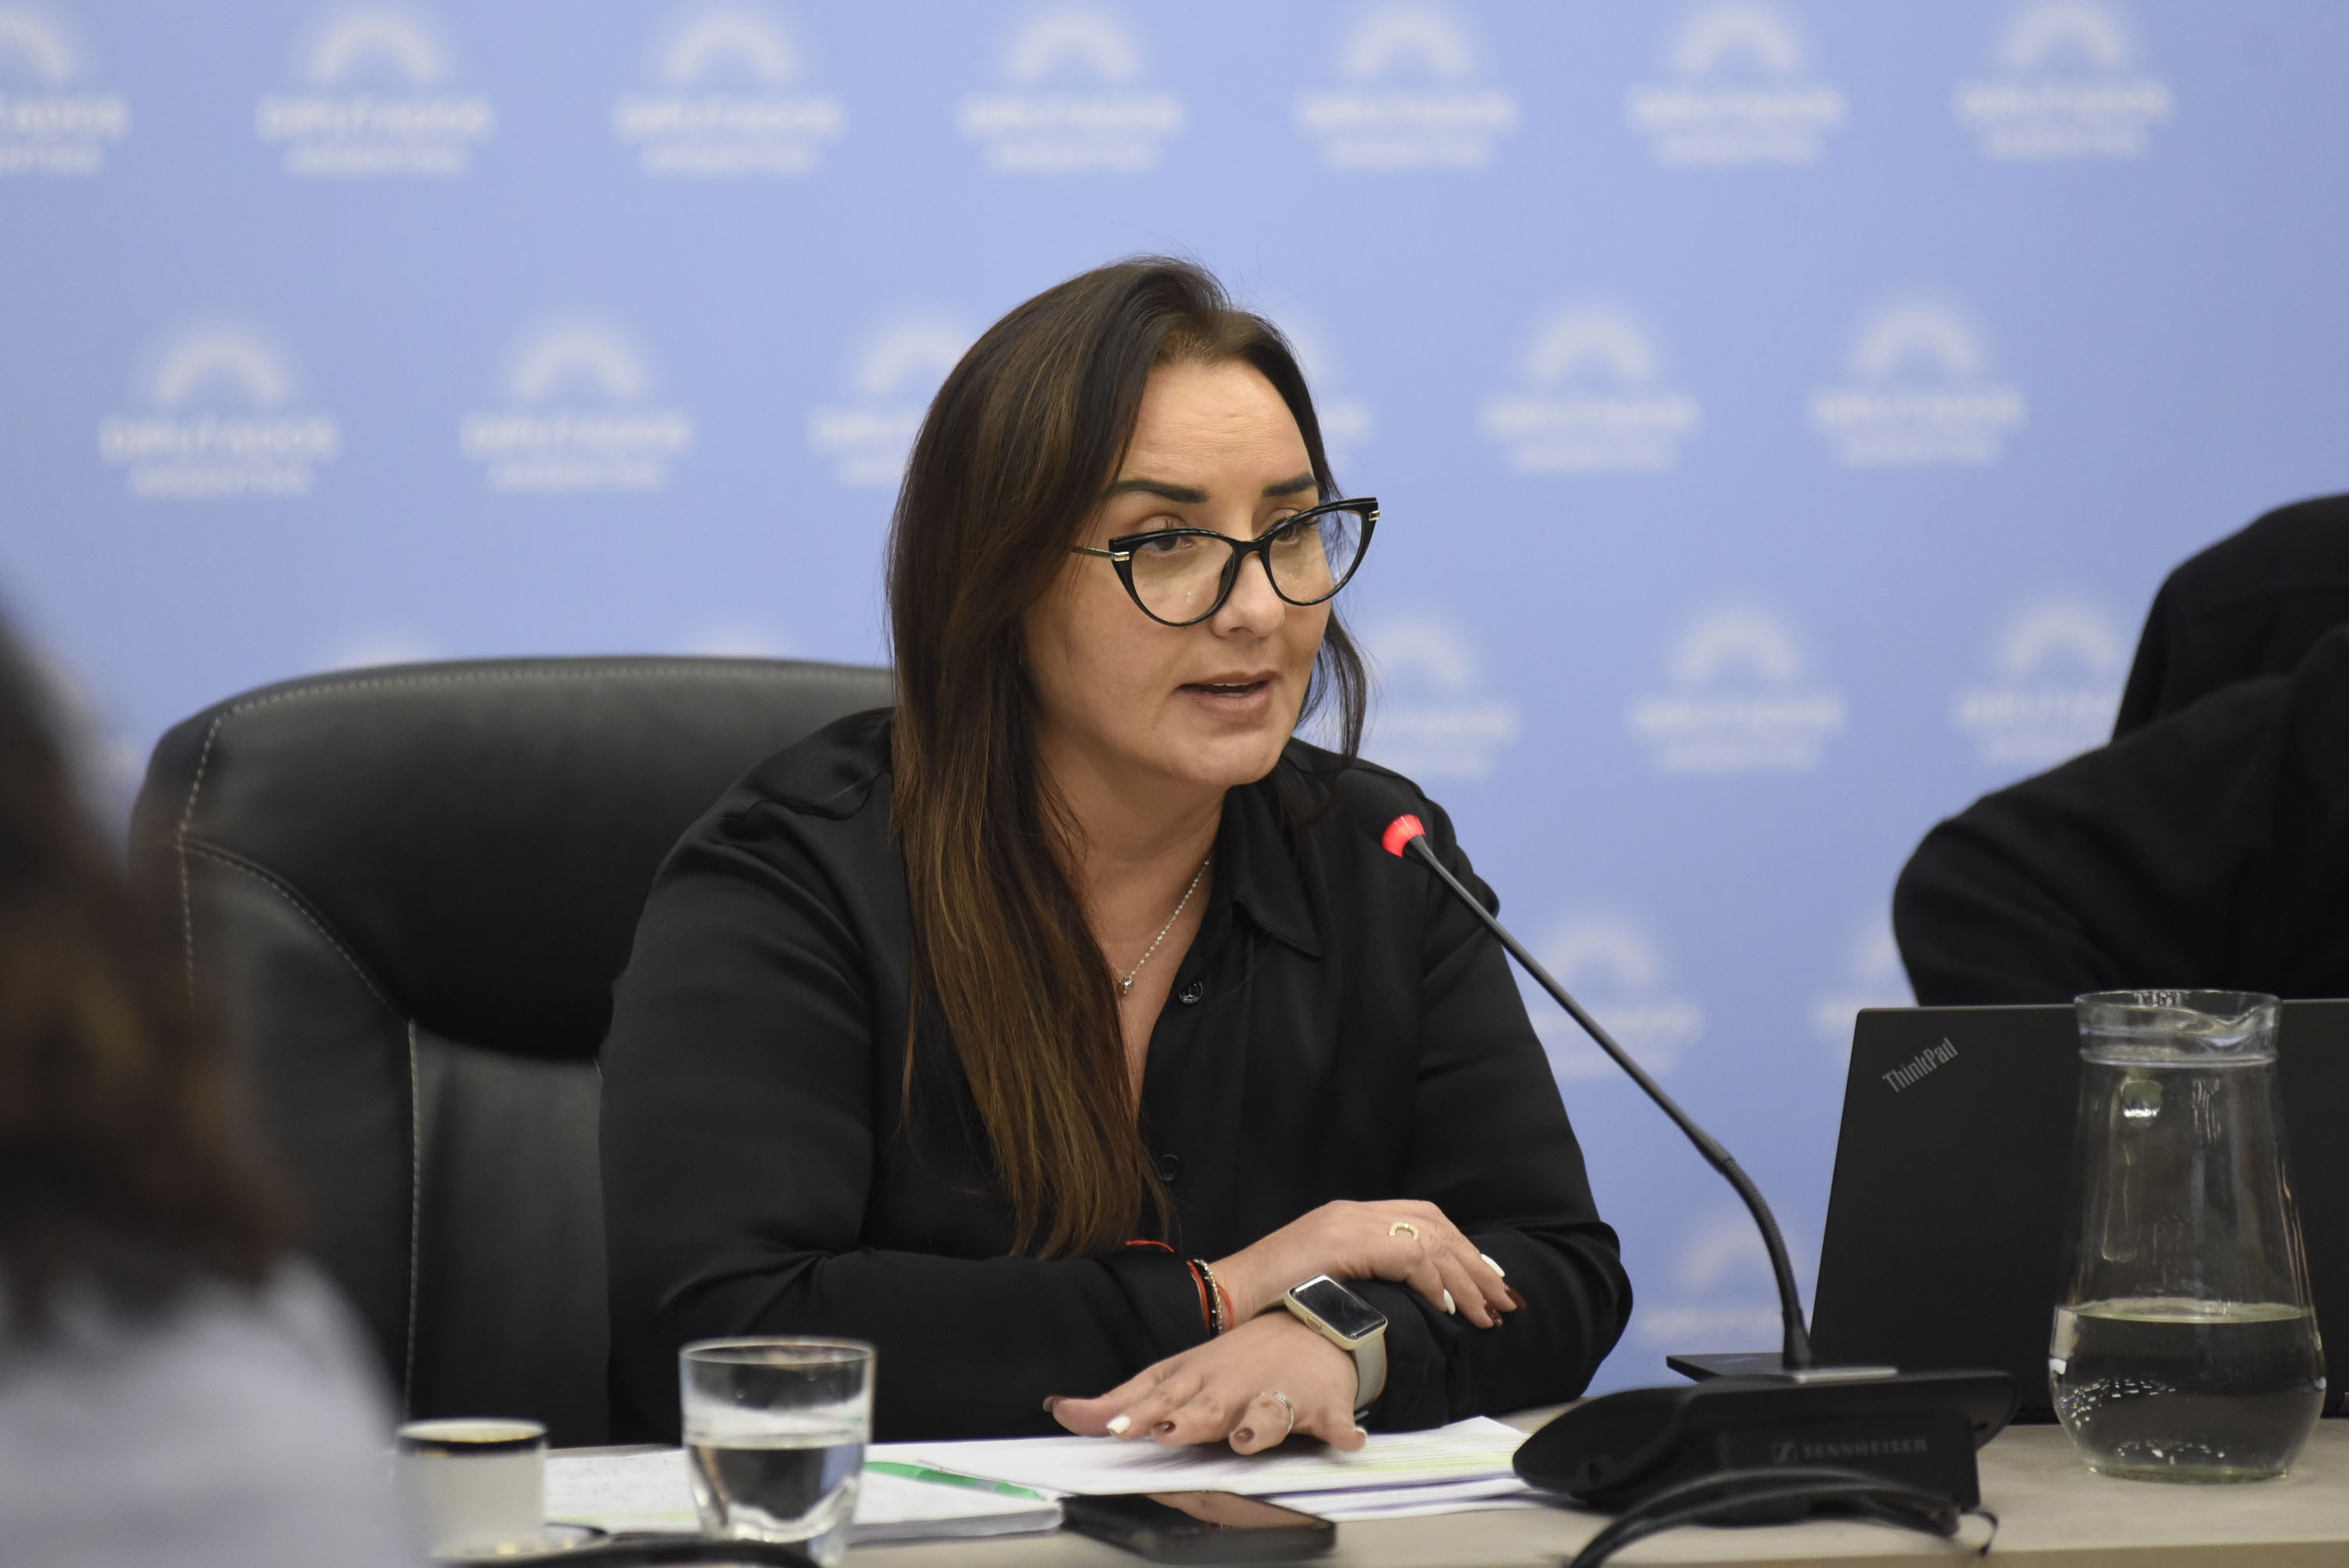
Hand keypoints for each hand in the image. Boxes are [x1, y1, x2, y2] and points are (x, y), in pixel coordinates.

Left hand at [1047, 1313, 1364, 1453]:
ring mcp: (1276, 1395)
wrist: (1308, 1329)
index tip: (1107, 1427)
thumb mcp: (1175, 1374)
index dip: (1131, 1412)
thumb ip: (1121, 1401)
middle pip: (1206, 1406)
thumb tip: (1059, 1410)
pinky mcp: (1320, 1405)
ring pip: (1264, 1412)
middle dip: (1187, 1419)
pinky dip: (1341, 1427)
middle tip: (1169, 1431)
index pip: (1155, 1396)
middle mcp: (1231, 1386)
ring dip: (1254, 1423)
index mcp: (1194, 1379)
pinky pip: (1333, 1420)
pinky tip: (1347, 1436)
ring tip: (1247, 1435)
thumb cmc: (1235, 1361)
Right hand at [1211, 1199, 1516, 1327]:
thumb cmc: (1271, 1299)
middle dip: (1474, 1263)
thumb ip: (1363, 1275)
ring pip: (1427, 1240)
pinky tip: (1450, 1307)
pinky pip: (1406, 1256)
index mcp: (1350, 1216)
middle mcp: (1353, 1212)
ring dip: (1464, 1279)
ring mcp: (1347, 1224)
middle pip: (1433, 1224)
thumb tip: (1407, 1298)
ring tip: (1488, 1312)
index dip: (1460, 1247)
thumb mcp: (1325, 1278)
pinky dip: (1434, 1282)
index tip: (1487, 1279)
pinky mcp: (1342, 1243)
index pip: (1421, 1218)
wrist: (1226, 1297)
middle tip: (1504, 1299)